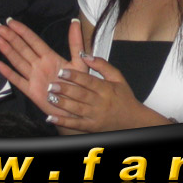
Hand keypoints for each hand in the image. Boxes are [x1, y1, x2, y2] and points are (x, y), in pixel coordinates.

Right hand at [0, 18, 87, 122]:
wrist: (76, 107)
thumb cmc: (79, 84)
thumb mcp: (79, 61)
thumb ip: (76, 42)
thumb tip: (75, 21)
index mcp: (50, 57)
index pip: (33, 41)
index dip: (22, 31)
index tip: (11, 22)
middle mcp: (39, 65)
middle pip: (22, 48)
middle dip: (10, 37)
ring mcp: (33, 77)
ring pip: (17, 60)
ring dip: (7, 50)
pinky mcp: (30, 91)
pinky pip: (17, 79)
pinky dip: (7, 72)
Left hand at [46, 54, 165, 131]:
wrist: (133, 120)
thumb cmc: (124, 97)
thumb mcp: (117, 77)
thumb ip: (102, 65)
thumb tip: (86, 55)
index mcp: (106, 89)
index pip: (89, 81)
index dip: (75, 76)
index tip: (62, 71)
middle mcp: (100, 102)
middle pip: (81, 95)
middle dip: (65, 89)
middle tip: (51, 84)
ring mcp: (95, 116)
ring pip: (77, 109)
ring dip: (62, 104)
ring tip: (50, 98)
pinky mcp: (91, 127)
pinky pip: (76, 124)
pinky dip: (63, 122)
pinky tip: (51, 118)